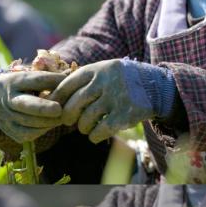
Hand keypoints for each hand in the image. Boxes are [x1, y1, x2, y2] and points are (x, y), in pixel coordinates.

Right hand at [0, 71, 66, 142]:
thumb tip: (70, 76)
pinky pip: (28, 134)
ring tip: (63, 117)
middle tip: (59, 109)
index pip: (35, 81)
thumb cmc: (21, 85)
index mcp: (12, 81)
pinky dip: (42, 130)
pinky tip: (50, 124)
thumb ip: (48, 77)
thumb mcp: (29, 76)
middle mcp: (5, 99)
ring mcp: (5, 117)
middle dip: (43, 108)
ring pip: (29, 122)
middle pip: (26, 104)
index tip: (69, 82)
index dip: (53, 81)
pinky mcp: (9, 130)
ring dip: (49, 121)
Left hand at [50, 59, 173, 143]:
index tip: (52, 108)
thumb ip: (81, 81)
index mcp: (96, 69)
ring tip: (85, 127)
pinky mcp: (126, 114)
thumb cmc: (120, 81)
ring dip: (82, 128)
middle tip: (68, 121)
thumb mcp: (102, 72)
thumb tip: (50, 99)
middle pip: (73, 105)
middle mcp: (106, 81)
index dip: (56, 99)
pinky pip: (100, 131)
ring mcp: (117, 97)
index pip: (66, 85)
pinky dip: (94, 136)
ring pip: (85, 120)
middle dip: (67, 117)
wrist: (156, 85)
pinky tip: (95, 135)